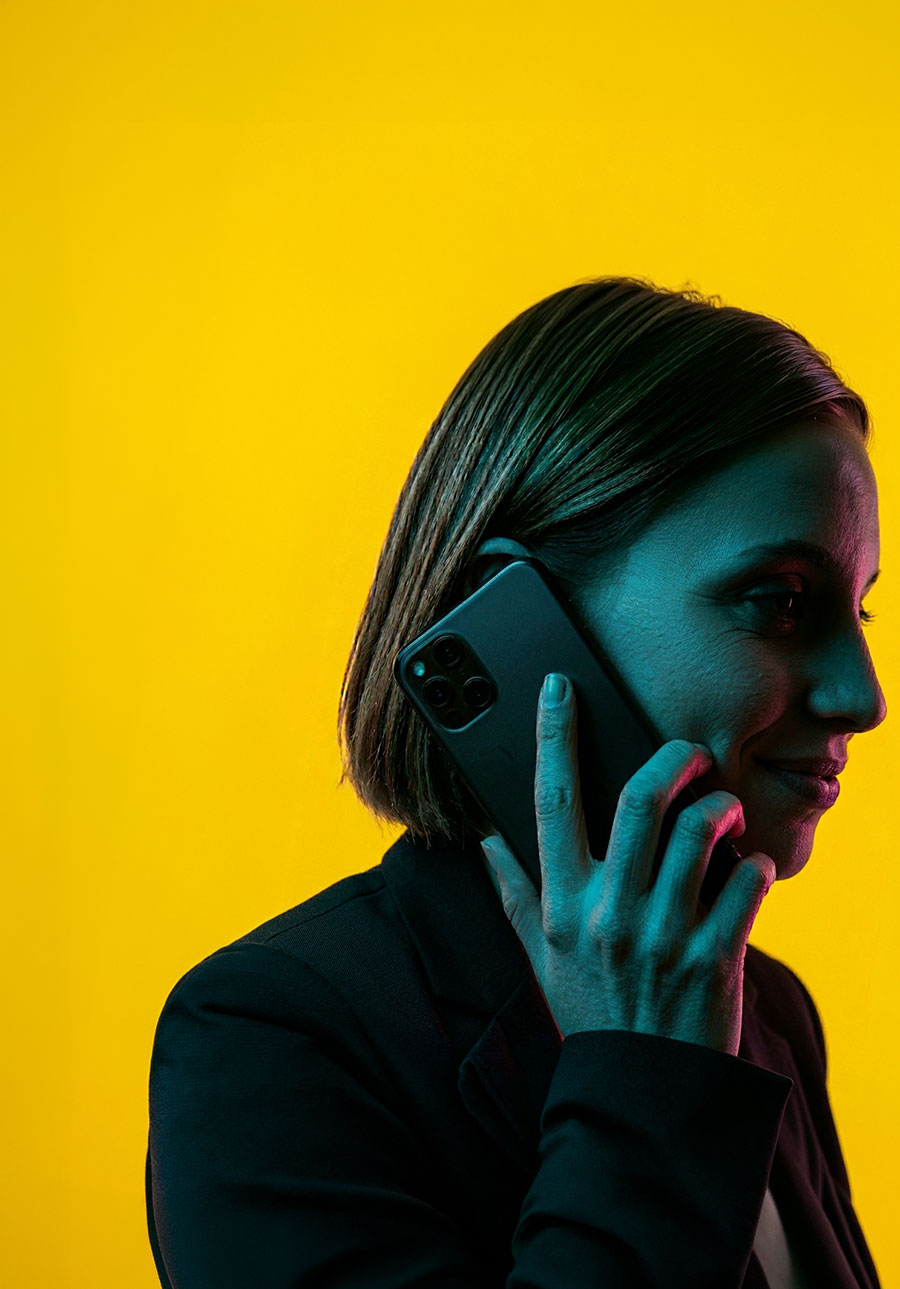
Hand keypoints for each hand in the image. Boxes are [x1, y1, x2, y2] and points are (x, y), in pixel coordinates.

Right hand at [480, 672, 775, 1056]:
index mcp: (563, 902)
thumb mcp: (540, 953)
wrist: (640, 1090)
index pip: (551, 800)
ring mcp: (664, 934)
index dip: (552, 735)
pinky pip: (745, 885)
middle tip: (689, 753)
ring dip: (719, 808)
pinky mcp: (714, 959)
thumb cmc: (590, 1011)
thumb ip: (514, 890)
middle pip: (641, 800)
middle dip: (673, 759)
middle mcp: (609, 910)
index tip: (558, 688)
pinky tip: (747, 869)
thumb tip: (483, 838)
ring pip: (697, 832)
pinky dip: (754, 866)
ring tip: (722, 811)